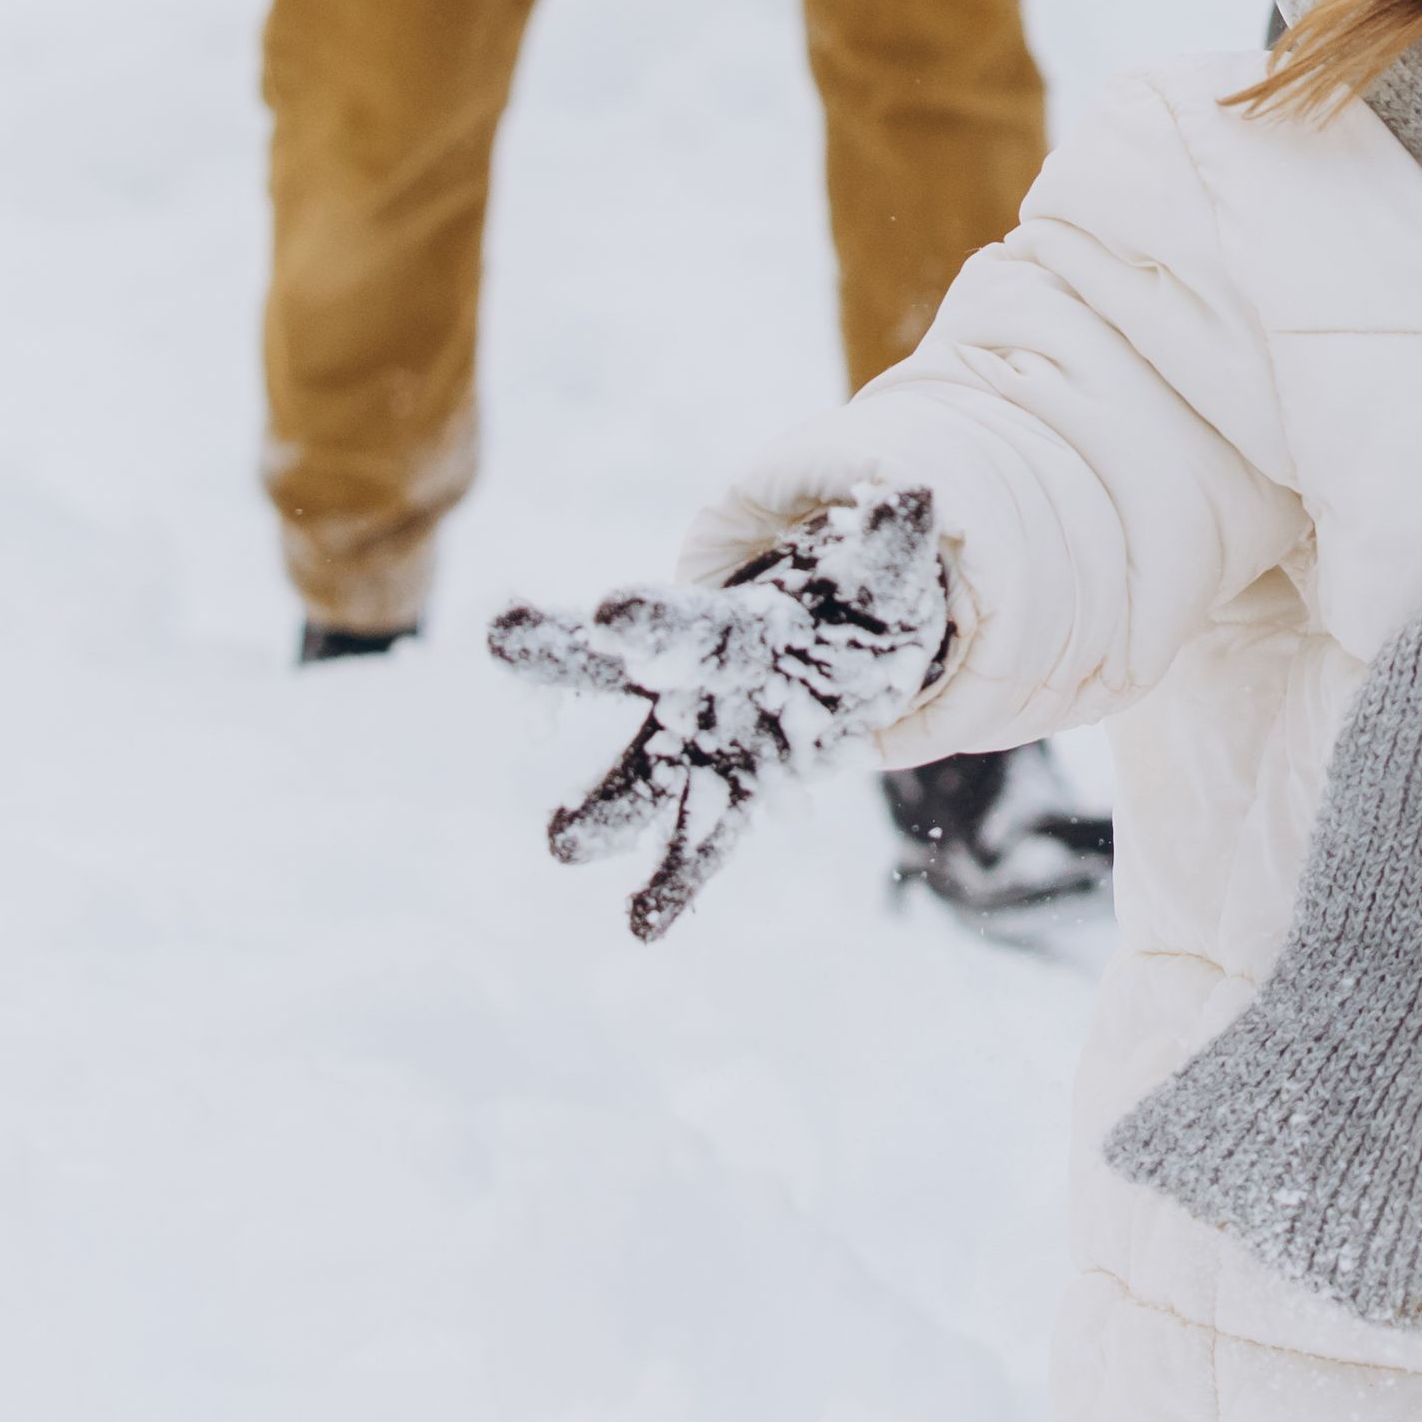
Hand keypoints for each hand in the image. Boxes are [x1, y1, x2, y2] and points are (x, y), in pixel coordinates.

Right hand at [488, 485, 958, 939]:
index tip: (609, 612)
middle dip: (568, 663)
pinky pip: (702, 846)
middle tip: (502, 652)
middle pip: (621, 675)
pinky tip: (643, 928)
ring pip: (643, 779)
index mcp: (725, 623)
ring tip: (562, 843)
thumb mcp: (879, 573)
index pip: (675, 619)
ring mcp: (702, 747)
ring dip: (605, 810)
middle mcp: (692, 684)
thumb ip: (895, 541)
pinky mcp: (730, 796)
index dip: (647, 619)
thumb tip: (918, 493)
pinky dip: (674, 884)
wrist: (841, 651)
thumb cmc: (848, 603)